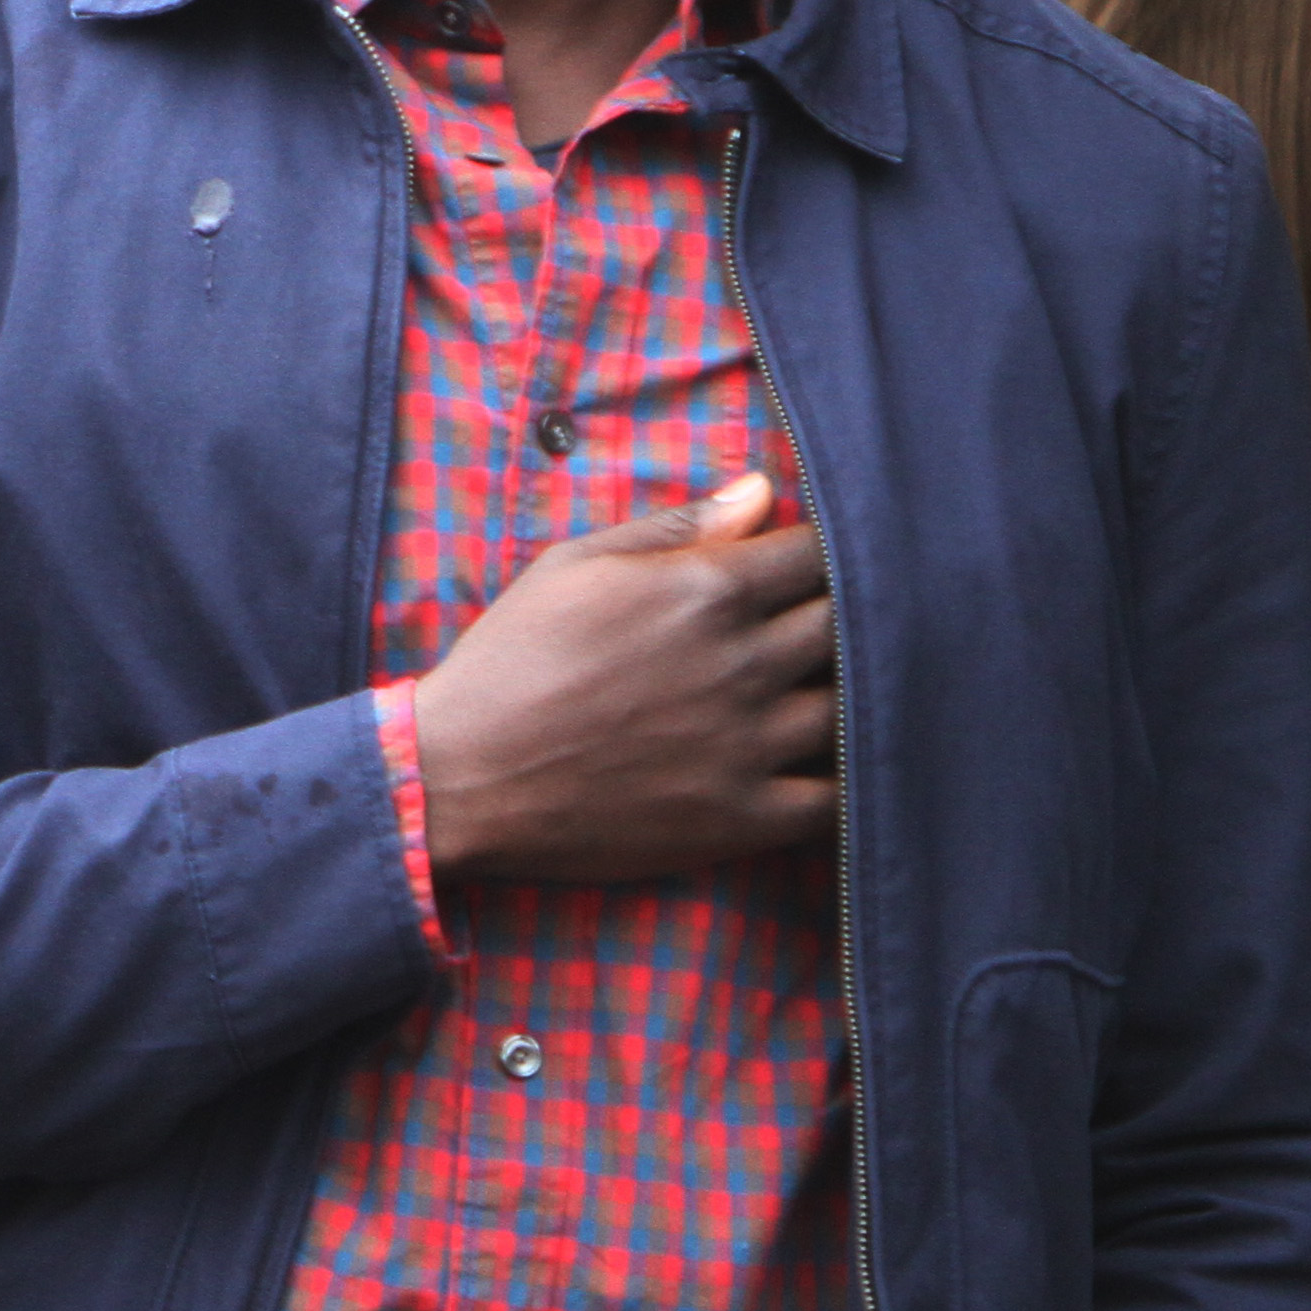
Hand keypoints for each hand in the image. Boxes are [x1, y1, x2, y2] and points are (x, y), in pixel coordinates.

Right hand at [407, 474, 834, 882]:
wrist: (459, 778)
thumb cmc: (509, 661)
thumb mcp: (573, 566)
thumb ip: (674, 528)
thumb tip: (761, 493)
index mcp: (706, 591)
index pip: (820, 553)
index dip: (823, 555)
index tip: (806, 568)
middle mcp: (742, 663)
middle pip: (847, 625)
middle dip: (841, 618)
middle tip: (813, 628)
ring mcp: (747, 745)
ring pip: (852, 708)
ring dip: (844, 695)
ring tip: (816, 691)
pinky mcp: (743, 817)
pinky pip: (836, 800)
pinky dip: (846, 782)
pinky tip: (824, 766)